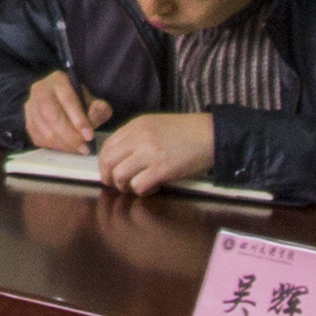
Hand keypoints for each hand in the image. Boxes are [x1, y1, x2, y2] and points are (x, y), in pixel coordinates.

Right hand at [20, 69, 115, 153]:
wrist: (60, 103)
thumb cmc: (79, 102)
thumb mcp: (93, 101)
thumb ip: (98, 110)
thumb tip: (92, 123)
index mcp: (58, 80)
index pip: (67, 100)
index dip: (79, 120)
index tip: (89, 136)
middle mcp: (40, 91)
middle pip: (52, 116)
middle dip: (70, 135)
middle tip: (84, 147)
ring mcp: (31, 107)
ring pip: (45, 130)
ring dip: (64, 144)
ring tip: (79, 149)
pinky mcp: (28, 122)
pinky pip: (39, 138)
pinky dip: (55, 147)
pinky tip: (67, 147)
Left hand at [96, 111, 220, 194]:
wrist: (211, 134)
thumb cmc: (186, 132)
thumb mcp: (156, 125)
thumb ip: (136, 137)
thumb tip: (120, 158)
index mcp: (137, 125)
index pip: (107, 146)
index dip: (104, 163)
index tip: (109, 172)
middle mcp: (139, 137)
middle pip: (108, 162)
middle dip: (108, 177)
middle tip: (117, 184)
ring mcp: (150, 153)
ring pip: (120, 175)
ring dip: (125, 186)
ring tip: (136, 186)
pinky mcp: (162, 169)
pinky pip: (139, 185)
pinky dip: (142, 191)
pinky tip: (152, 188)